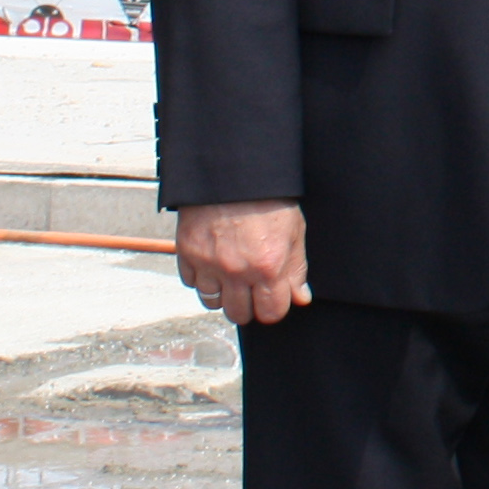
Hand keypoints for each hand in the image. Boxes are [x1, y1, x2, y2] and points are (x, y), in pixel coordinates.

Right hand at [175, 202, 307, 325]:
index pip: (270, 312)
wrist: (234, 174)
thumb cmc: (269, 199)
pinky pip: (192, 283)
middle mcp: (237, 272)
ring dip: (223, 295)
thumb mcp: (295, 231)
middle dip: (248, 306)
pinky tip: (213, 263)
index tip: (274, 299)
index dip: (274, 308)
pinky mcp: (187, 254)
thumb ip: (296, 269)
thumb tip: (301, 298)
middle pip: (238, 314)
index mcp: (268, 267)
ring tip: (232, 277)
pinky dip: (202, 278)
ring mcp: (209, 265)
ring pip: (212, 303)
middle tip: (253, 290)